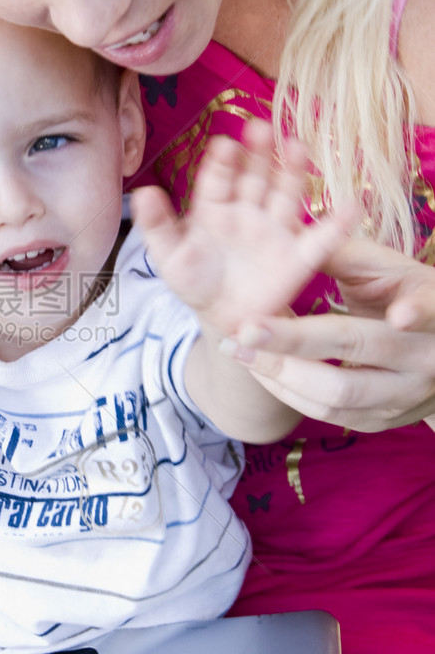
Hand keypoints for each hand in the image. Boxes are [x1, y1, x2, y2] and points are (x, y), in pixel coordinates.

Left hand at [131, 121, 353, 337]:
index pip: (217, 179)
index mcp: (214, 208)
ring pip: (285, 194)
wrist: (223, 320)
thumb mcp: (169, 258)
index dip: (221, 162)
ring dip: (292, 171)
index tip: (224, 145)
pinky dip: (338, 225)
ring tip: (296, 146)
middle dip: (258, 152)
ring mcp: (275, 230)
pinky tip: (352, 207)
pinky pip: (320, 239)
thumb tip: (141, 192)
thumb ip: (157, 226)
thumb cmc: (195, 282)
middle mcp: (248, 211)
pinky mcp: (298, 257)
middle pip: (255, 176)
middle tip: (261, 127)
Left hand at [222, 238, 434, 430]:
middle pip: (357, 362)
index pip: (423, 313)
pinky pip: (328, 414)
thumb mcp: (383, 267)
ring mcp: (403, 400)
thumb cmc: (401, 291)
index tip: (399, 316)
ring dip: (279, 375)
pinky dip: (287, 391)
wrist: (434, 349)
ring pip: (335, 399)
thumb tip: (286, 231)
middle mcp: (423, 364)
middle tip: (244, 330)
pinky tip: (259, 366)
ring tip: (238, 349)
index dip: (415, 313)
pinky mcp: (382, 421)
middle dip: (294, 347)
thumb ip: (340, 254)